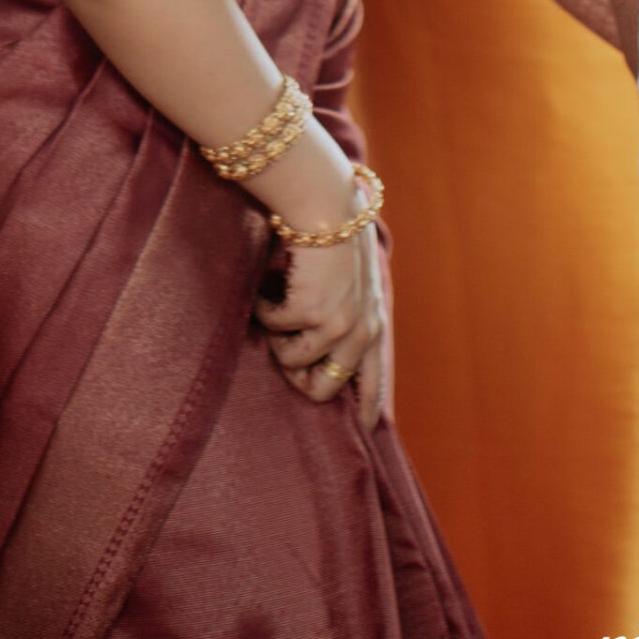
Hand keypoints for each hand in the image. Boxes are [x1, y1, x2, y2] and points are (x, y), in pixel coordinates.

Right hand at [254, 225, 386, 426]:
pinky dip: (264, 308)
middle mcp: (360, 331)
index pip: (373, 379)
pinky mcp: (311, 313)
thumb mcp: (353, 285)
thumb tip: (321, 361)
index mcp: (373, 325)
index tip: (366, 431)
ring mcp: (337, 325)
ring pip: (291, 361)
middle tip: (282, 348)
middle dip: (295, 375)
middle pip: (323, 389)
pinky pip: (273, 329)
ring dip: (276, 335)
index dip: (368, 407)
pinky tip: (272, 284)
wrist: (326, 207)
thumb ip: (348, 317)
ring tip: (279, 304)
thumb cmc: (335, 241)